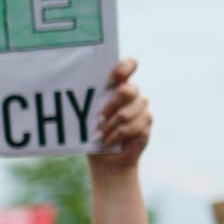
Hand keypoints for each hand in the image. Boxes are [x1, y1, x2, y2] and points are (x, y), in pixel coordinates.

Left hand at [89, 58, 148, 174]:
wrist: (105, 158)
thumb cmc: (93, 133)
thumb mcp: (87, 115)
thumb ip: (89, 102)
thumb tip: (77, 94)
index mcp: (117, 86)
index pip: (129, 65)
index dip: (125, 67)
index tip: (115, 76)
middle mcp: (132, 94)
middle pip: (128, 91)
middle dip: (110, 106)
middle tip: (97, 118)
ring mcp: (141, 108)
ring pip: (128, 112)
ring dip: (110, 126)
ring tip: (100, 135)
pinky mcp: (146, 123)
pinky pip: (133, 127)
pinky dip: (116, 136)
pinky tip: (108, 141)